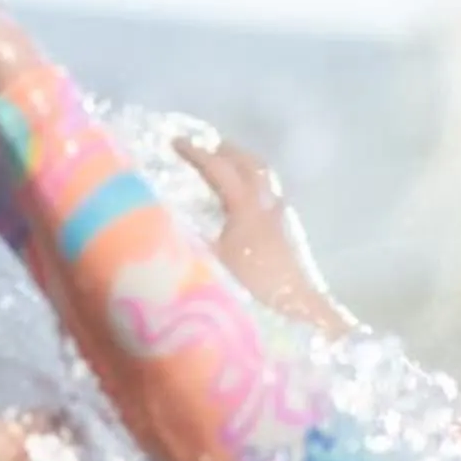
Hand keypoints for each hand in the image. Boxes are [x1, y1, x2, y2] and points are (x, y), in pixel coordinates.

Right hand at [175, 133, 353, 336]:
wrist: (300, 318)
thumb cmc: (252, 294)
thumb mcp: (209, 267)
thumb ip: (187, 242)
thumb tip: (160, 223)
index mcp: (246, 208)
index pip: (220, 169)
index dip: (197, 153)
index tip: (175, 142)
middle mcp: (268, 206)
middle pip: (249, 165)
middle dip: (225, 151)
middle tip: (203, 146)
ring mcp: (283, 220)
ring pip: (265, 178)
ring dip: (243, 166)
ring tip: (225, 166)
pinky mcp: (290, 236)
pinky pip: (270, 195)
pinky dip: (254, 186)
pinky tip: (245, 201)